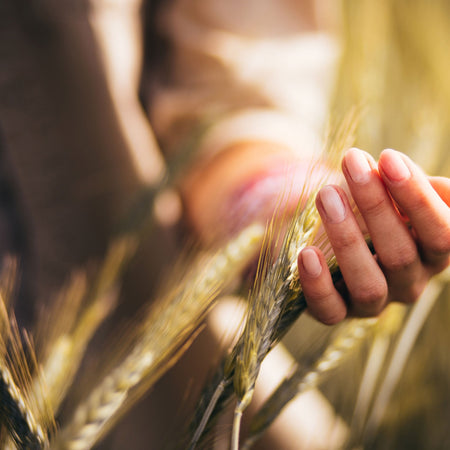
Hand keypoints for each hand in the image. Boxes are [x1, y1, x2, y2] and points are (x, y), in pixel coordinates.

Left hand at [298, 148, 449, 324]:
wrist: (328, 232)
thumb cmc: (370, 209)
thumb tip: (436, 186)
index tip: (388, 157)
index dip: (417, 196)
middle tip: (351, 163)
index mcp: (431, 253)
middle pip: (401, 254)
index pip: (442, 232)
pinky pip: (329, 309)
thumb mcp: (394, 194)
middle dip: (375, 205)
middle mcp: (408, 283)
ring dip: (346, 237)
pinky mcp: (336, 311)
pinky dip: (317, 283)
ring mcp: (372, 302)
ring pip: (368, 284)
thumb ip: (413, 187)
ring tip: (326, 194)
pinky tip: (306, 253)